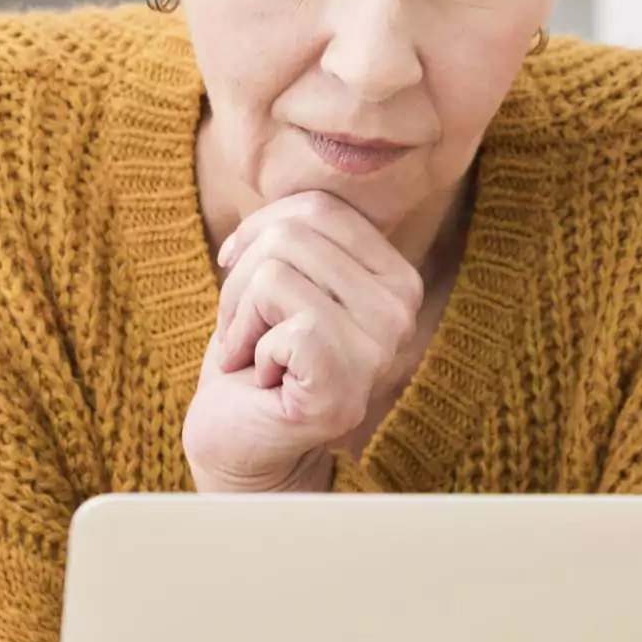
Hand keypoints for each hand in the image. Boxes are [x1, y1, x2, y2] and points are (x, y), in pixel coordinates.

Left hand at [182, 190, 423, 493]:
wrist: (239, 441)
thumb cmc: (254, 358)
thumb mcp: (280, 278)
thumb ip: (299, 235)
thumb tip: (280, 200)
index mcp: (397, 279)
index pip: (320, 208)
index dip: (261, 233)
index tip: (248, 282)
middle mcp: (403, 313)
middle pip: (292, 233)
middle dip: (243, 279)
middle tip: (249, 331)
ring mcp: (379, 353)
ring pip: (275, 271)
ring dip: (240, 316)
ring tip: (255, 356)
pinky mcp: (344, 386)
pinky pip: (279, 317)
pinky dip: (246, 347)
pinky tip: (263, 381)